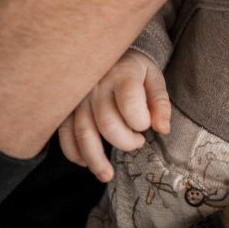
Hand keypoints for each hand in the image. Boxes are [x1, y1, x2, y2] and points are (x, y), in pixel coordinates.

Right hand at [58, 51, 169, 181]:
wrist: (108, 52)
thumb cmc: (135, 69)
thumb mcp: (153, 78)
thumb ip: (160, 103)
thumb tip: (163, 129)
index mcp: (123, 74)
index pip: (130, 105)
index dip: (141, 122)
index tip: (146, 126)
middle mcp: (98, 85)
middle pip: (107, 123)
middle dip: (125, 142)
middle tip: (137, 143)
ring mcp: (79, 96)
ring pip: (83, 132)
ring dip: (95, 159)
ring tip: (107, 175)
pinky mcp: (67, 106)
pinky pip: (65, 133)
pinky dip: (72, 152)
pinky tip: (85, 162)